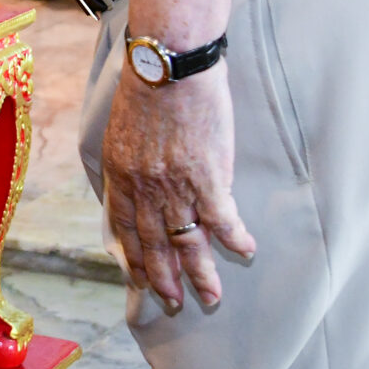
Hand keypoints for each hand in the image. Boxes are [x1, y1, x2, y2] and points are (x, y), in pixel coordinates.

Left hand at [101, 63, 255, 313]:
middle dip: (166, 278)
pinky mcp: (208, 178)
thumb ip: (129, 162)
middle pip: (156, 245)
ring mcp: (177, 187)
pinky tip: (246, 251)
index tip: (143, 280)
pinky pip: (223, 220)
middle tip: (175, 304)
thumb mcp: (123, 129)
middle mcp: (145, 189)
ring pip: (188, 242)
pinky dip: (235, 238)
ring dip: (201, 273)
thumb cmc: (147, 85)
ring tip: (212, 296)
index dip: (135, 257)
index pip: (126, 228)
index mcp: (121, 175)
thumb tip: (137, 181)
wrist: (169, 64)